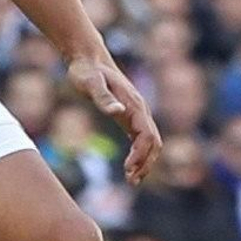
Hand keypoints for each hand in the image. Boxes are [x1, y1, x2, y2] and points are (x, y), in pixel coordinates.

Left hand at [68, 55, 161, 185]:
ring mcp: (136, 113)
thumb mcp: (90, 83)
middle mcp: (140, 110)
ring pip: (150, 142)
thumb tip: (117, 112)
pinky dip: (139, 154)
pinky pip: (141, 139)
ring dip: (145, 162)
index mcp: (134, 105)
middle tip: (131, 181)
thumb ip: (103, 97)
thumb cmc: (87, 71)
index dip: (140, 155)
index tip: (127, 170)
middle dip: (146, 163)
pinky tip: (129, 167)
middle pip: (154, 142)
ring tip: (131, 179)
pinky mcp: (129, 116)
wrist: (88, 59)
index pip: (146, 136)